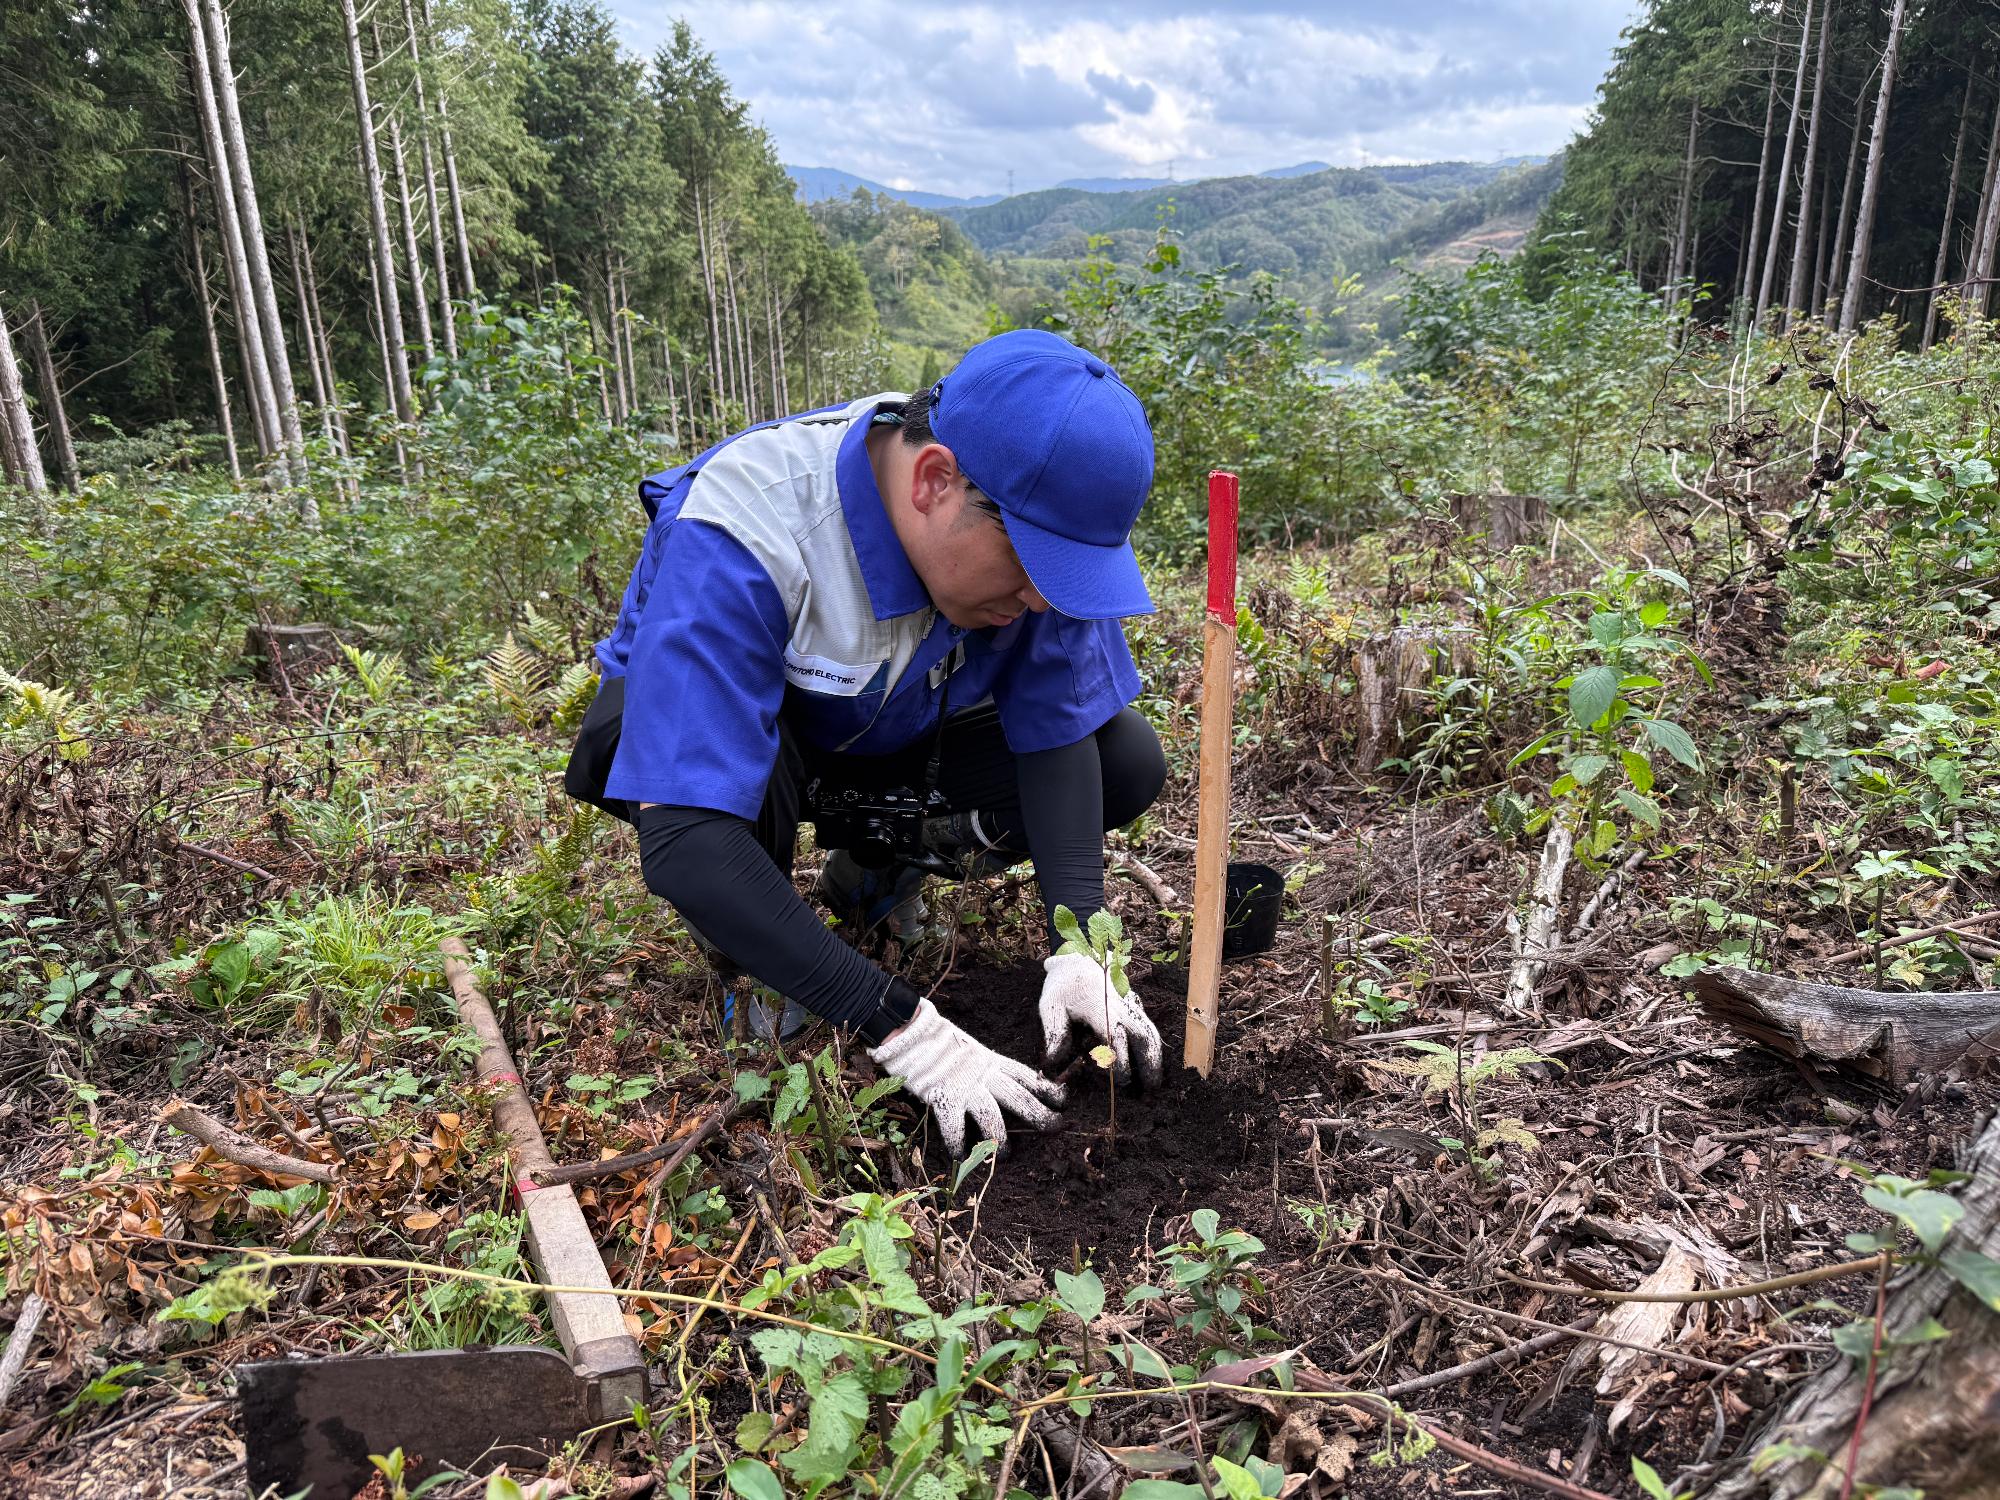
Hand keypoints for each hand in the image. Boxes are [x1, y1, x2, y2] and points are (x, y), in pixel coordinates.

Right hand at [868, 999, 1064, 1156]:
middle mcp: (984, 1075)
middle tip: (1056, 1128)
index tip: (1064, 1101)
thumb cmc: (943, 1048)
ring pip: (992, 1117)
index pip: (1027, 1076)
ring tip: (1005, 1155)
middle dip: (1040, 1114)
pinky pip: (955, 1127)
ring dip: (1000, 1139)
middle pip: (1019, 1097)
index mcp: (993, 1062)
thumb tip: (1008, 1089)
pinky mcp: (944, 1099)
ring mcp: (964, 1088)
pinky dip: (958, 1144)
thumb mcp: (975, 1055)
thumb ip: (989, 1071)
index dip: (1048, 1089)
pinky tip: (960, 1156)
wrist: (914, 1037)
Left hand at [1039, 951, 1163, 1088]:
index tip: (1120, 1079)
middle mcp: (1119, 1006)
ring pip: (1150, 1030)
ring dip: (1155, 1056)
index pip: (1115, 1036)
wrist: (1078, 959)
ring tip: (1155, 1082)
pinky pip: (1147, 1026)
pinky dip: (1152, 1046)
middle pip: (1142, 1034)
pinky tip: (1151, 1063)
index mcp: (1099, 1007)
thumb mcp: (1050, 1005)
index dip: (1120, 1059)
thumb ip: (1054, 1033)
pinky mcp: (1133, 1006)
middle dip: (1148, 1062)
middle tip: (1149, 1088)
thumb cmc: (1063, 985)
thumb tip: (1055, 1062)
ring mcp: (1129, 1005)